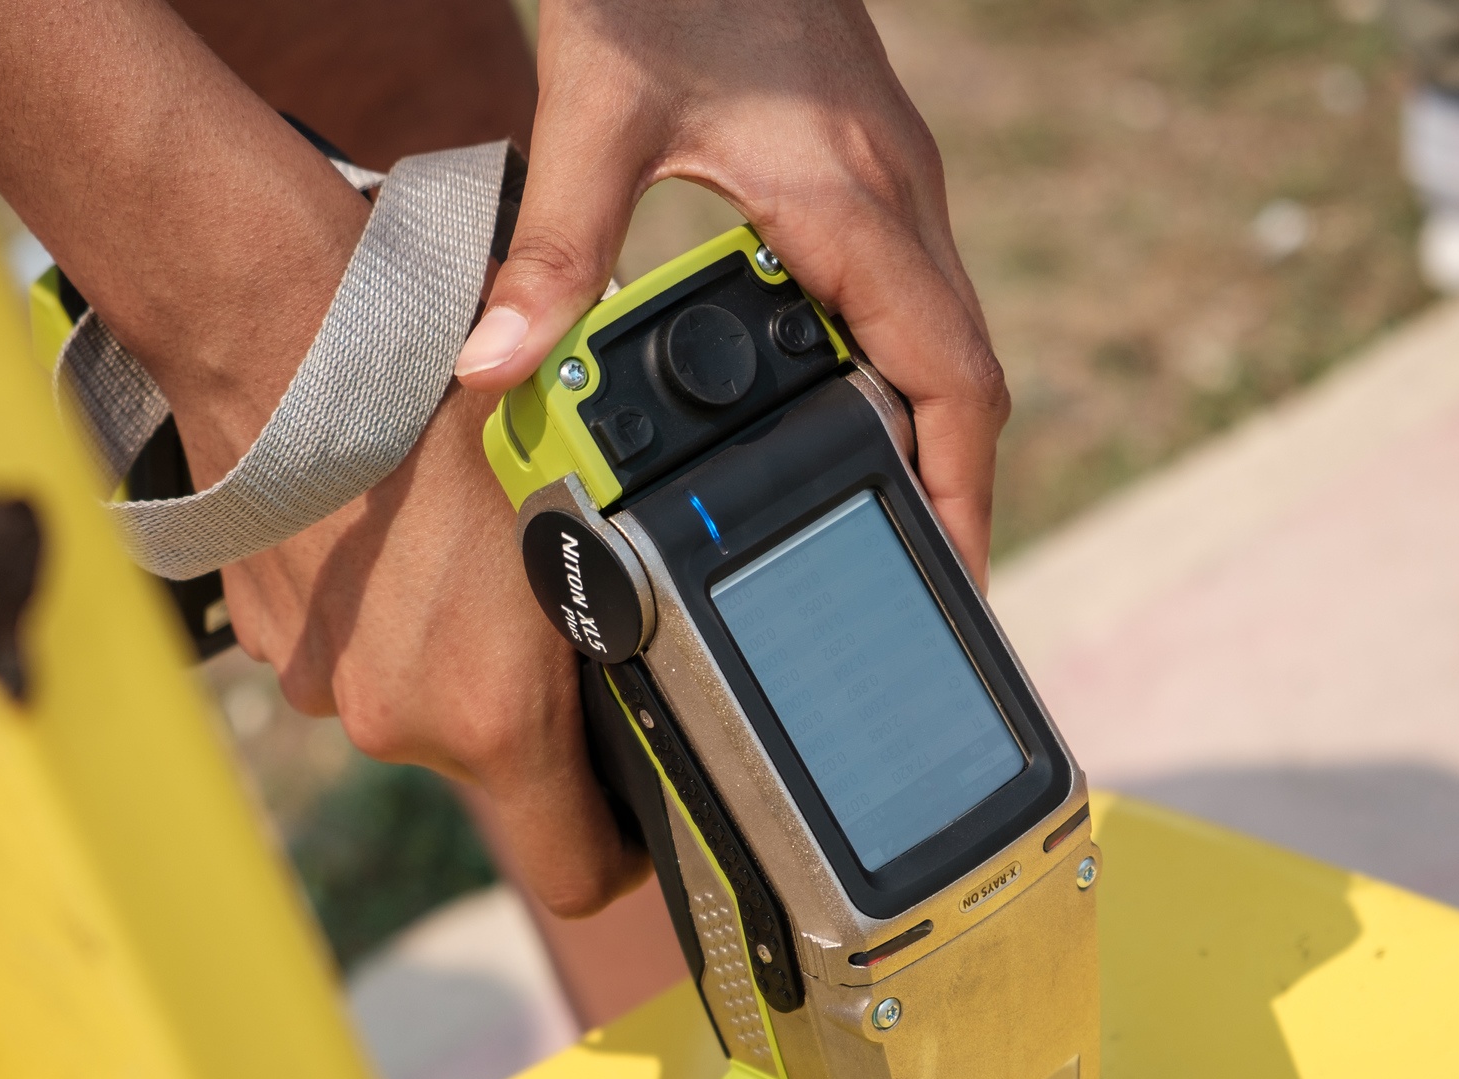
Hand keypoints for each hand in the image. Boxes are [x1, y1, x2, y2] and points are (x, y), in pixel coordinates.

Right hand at [222, 382, 650, 916]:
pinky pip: (351, 647)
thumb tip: (677, 656)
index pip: (577, 877)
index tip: (641, 807)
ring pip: (417, 697)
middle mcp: (398, 722)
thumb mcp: (592, 502)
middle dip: (530, 702)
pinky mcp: (269, 636)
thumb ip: (630, 610)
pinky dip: (379, 609)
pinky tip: (394, 527)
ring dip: (448, 646)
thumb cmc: (454, 403)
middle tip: (553, 602)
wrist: (288, 332)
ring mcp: (322, 683)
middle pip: (495, 763)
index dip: (624, 853)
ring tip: (465, 543)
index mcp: (493, 715)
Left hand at [453, 0, 1008, 583]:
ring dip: (925, 433)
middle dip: (950, 487)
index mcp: (853, 202)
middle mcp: (898, 198)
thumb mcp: (596, 112)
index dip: (961, 490)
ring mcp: (895, 182)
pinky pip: (907, 295)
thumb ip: (554, 250)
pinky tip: (834, 409)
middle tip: (913, 586)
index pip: (950, 377)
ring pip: (942, 335)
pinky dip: (891, 371)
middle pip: (965, 375)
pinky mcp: (867, 169)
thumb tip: (493, 370)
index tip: (951, 578)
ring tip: (876, 525)